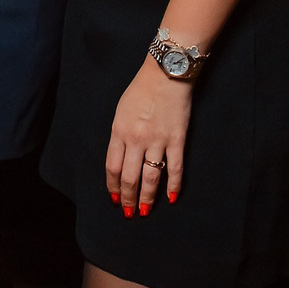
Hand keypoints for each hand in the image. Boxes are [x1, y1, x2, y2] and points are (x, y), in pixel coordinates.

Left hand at [106, 58, 192, 215]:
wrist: (165, 75)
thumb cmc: (140, 91)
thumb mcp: (121, 111)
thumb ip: (120, 135)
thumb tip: (121, 158)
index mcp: (119, 131)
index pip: (112, 167)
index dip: (112, 186)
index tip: (114, 198)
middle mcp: (136, 139)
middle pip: (129, 176)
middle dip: (128, 197)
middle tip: (129, 212)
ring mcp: (157, 140)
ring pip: (151, 177)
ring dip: (147, 197)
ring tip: (146, 211)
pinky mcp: (177, 140)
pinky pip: (175, 168)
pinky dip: (174, 185)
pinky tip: (171, 198)